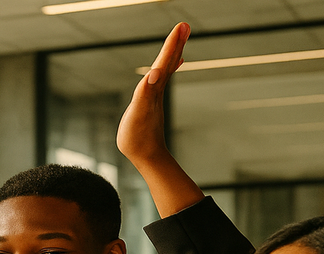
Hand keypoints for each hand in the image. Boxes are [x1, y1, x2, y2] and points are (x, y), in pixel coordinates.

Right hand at [116, 21, 187, 166]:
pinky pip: (160, 80)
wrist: (146, 157)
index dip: (172, 43)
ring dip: (172, 52)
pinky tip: (167, 67)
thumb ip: (146, 92)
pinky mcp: (150, 103)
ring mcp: (155, 96)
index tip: (182, 25)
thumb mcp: (139, 113)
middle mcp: (158, 89)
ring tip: (179, 38)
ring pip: (166, 69)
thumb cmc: (139, 138)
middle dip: (175, 42)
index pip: (165, 61)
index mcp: (155, 89)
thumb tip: (155, 73)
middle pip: (168, 61)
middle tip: (184, 25)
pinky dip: (166, 69)